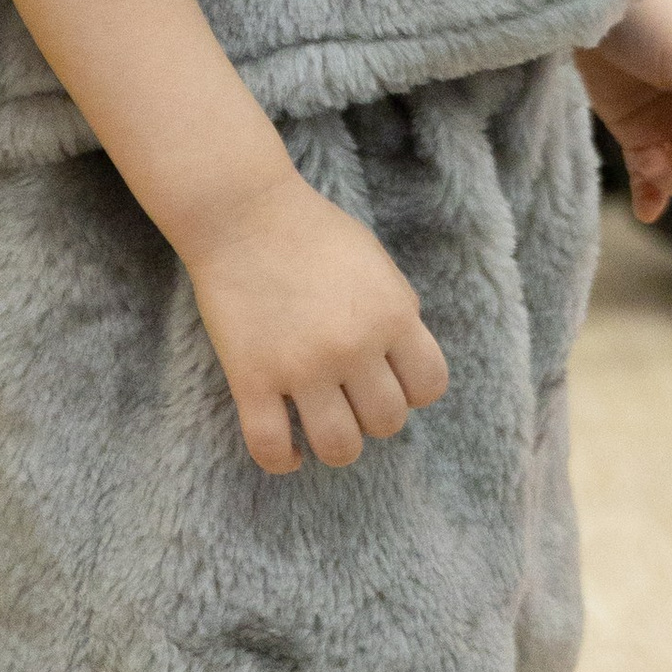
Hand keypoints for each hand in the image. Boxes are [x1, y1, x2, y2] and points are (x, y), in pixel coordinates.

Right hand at [184, 164, 448, 472]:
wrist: (241, 212)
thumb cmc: (311, 231)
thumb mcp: (375, 263)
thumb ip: (397, 311)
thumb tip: (406, 361)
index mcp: (391, 314)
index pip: (429, 387)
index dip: (412, 390)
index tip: (386, 378)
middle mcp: (353, 346)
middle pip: (387, 422)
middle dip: (372, 414)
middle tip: (348, 395)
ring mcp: (302, 366)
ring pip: (340, 447)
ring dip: (336, 442)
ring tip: (321, 423)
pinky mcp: (252, 377)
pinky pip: (271, 447)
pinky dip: (283, 459)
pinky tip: (288, 451)